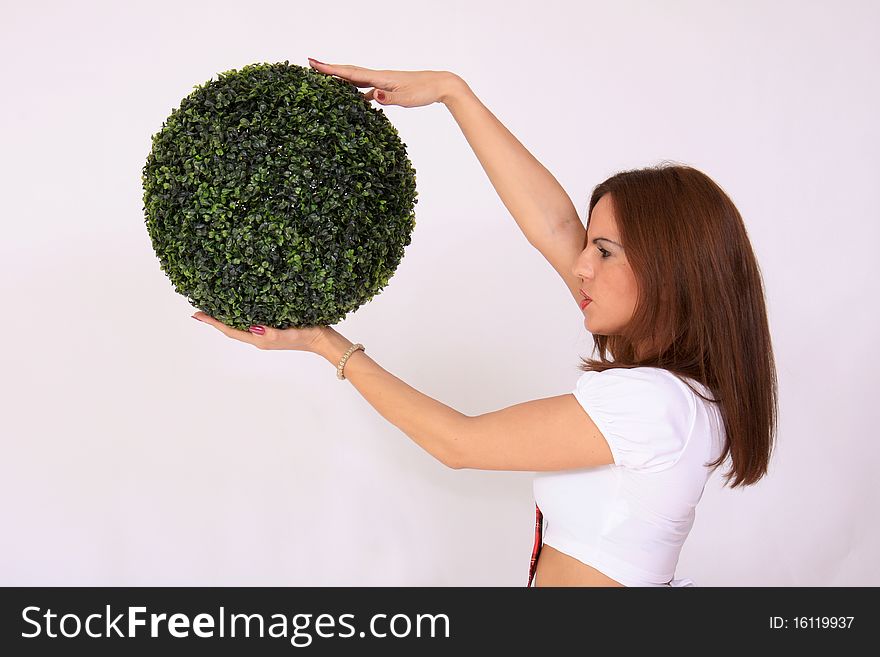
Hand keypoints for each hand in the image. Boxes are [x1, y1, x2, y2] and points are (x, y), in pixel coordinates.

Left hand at [192, 312, 328, 352]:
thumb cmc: (309, 335)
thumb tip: (252, 327)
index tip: (197, 314)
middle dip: (216, 319)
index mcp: (260, 339)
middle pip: (231, 328)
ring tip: (216, 306)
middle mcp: (260, 337)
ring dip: (227, 317)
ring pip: (240, 325)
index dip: (213, 322)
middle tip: (201, 307)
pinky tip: (241, 307)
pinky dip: (241, 315)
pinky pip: (251, 322)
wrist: (325, 341)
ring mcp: (267, 333)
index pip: (230, 330)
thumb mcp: (290, 333)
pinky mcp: (274, 327)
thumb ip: (272, 333)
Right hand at [307, 57, 461, 107]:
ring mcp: (384, 82)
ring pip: (358, 80)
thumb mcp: (406, 98)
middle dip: (330, 69)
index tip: (313, 63)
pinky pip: (368, 89)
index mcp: (380, 78)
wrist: (440, 85)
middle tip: (311, 65)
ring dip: (342, 79)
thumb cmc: (424, 91)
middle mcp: (379, 77)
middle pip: (349, 72)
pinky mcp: (389, 88)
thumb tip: (373, 97)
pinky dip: (358, 92)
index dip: (331, 69)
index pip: (350, 73)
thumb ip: (389, 99)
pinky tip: (355, 100)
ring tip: (326, 79)